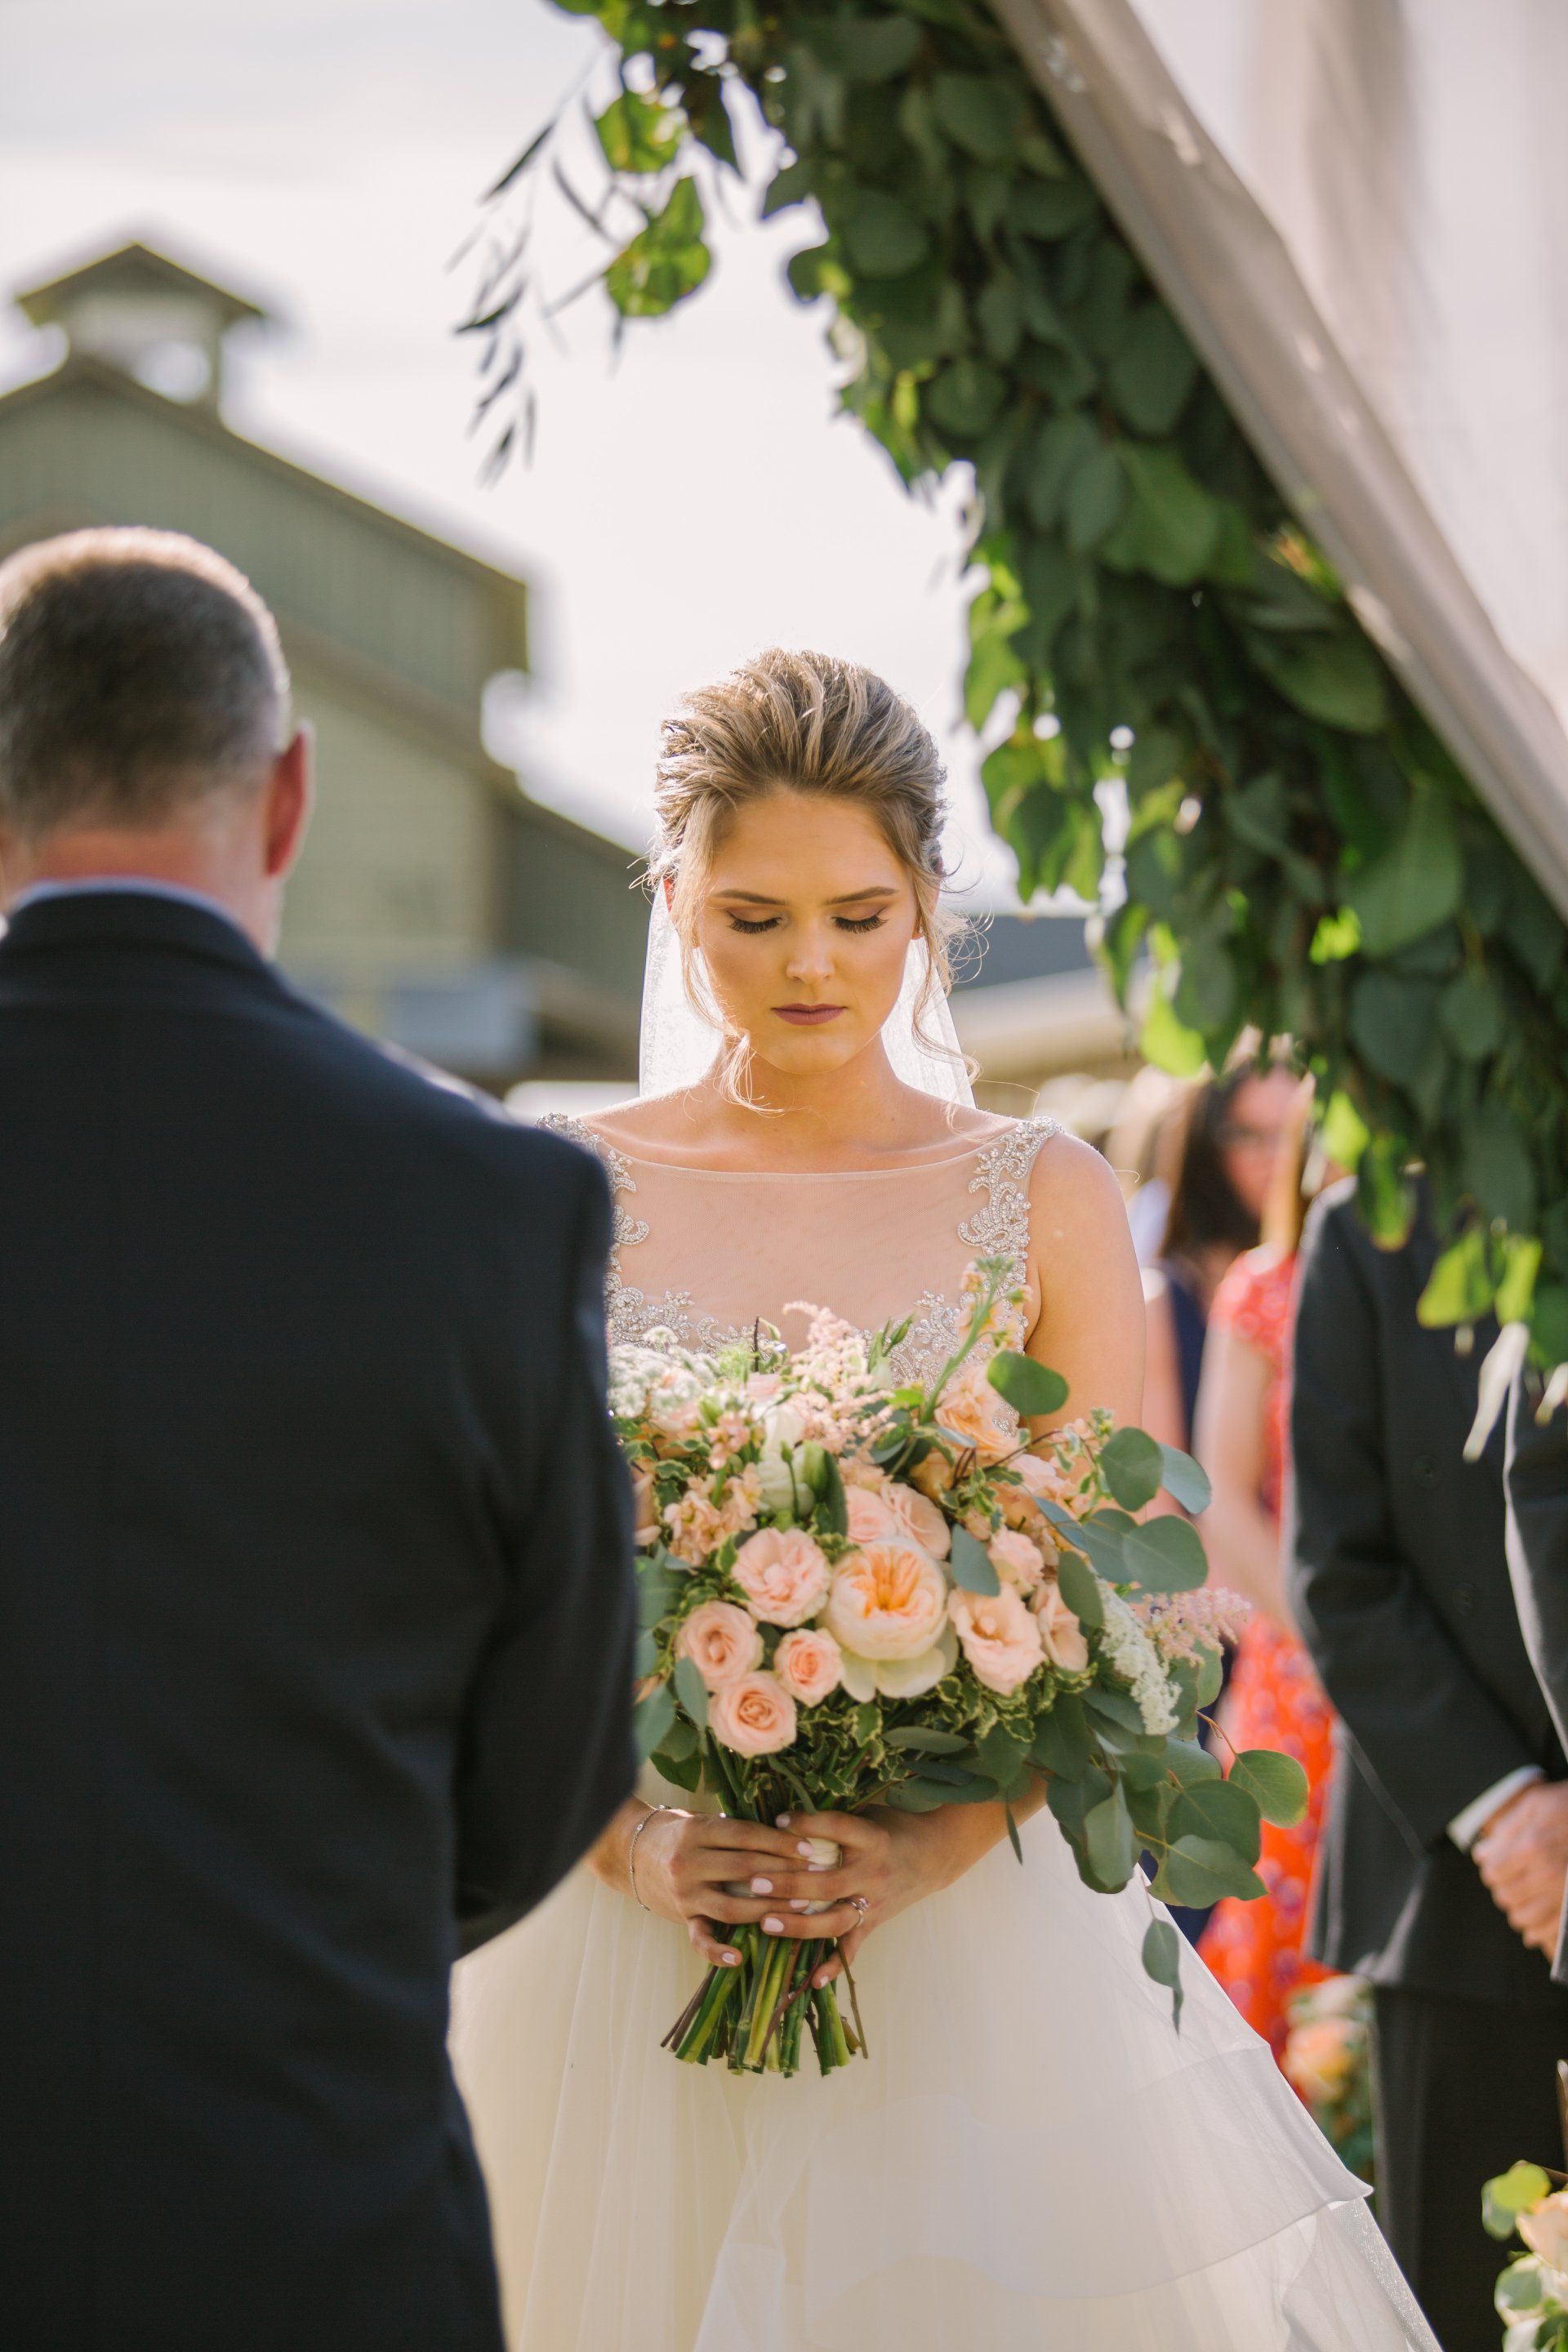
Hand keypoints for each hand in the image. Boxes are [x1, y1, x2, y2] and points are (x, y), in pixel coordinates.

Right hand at [629, 1807, 866, 1971]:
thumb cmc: (679, 1833)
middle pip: (744, 1869)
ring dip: (768, 1908)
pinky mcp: (681, 1917)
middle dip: (784, 1874)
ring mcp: (685, 1893)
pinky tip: (739, 1958)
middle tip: (817, 1877)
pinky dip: (717, 1952)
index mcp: (698, 1831)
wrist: (632, 1853)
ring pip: (731, 1906)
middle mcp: (689, 1863)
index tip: (809, 1849)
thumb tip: (788, 1832)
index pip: (745, 1836)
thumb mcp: (702, 1821)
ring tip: (800, 1907)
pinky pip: (700, 1938)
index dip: (779, 1842)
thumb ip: (735, 1830)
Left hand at [767, 1806, 965, 1988]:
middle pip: (829, 1883)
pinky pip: (852, 1948)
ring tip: (766, 1922)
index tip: (779, 1821)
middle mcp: (872, 1873)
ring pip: (835, 1920)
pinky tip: (813, 1981)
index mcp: (871, 1838)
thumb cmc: (893, 1827)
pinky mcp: (874, 1923)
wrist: (934, 1855)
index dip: (808, 1824)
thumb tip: (788, 1813)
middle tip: (756, 1880)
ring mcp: (874, 1902)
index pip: (837, 1828)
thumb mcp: (869, 1813)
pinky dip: (833, 1966)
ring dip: (799, 1924)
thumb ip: (835, 1818)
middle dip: (790, 1884)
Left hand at [1474, 1782, 1567, 1960]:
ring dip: (1518, 1911)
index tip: (1496, 1867)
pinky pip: (1548, 1931)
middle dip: (1503, 1890)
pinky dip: (1537, 1931)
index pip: (1494, 1872)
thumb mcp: (1537, 1804)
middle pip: (1507, 1897)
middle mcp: (1547, 1873)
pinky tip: (1535, 1923)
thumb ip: (1508, 1827)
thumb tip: (1482, 1853)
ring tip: (1522, 1900)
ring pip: (1524, 1918)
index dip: (1492, 1870)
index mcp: (1532, 1846)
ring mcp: (1564, 1894)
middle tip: (1509, 1882)